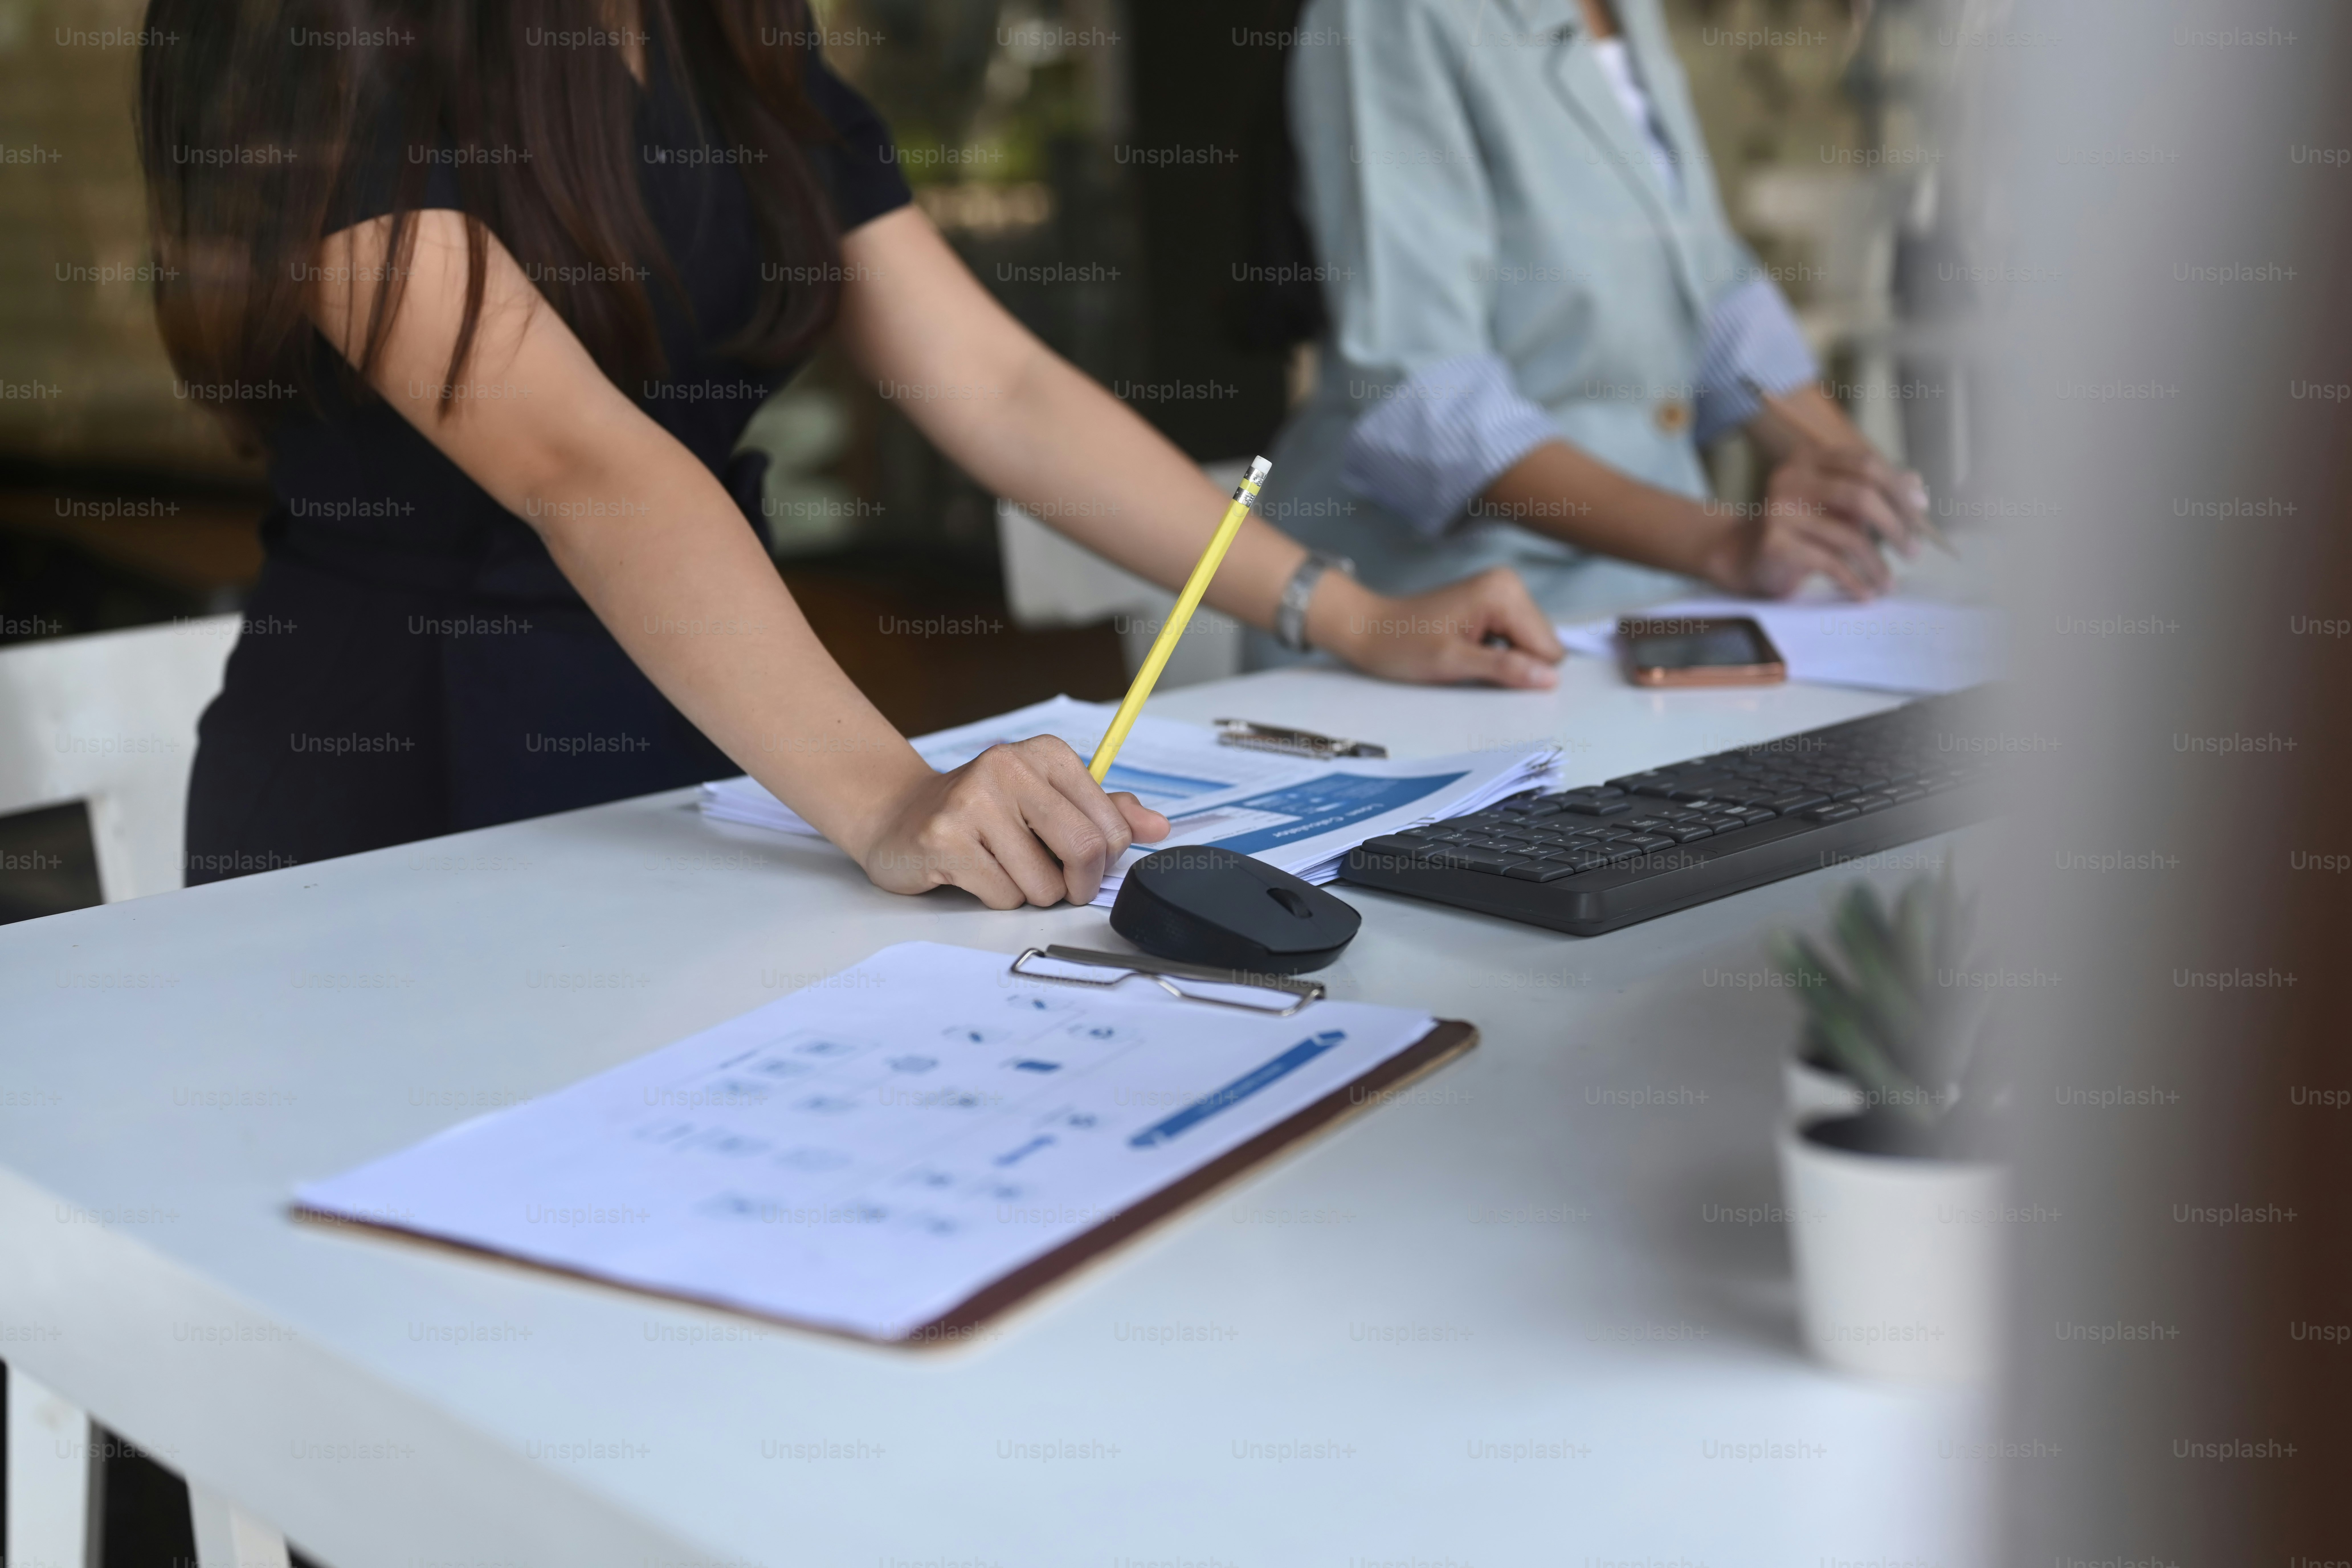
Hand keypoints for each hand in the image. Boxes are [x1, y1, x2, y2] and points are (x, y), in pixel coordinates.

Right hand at [853, 737, 1168, 908]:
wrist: (899, 816)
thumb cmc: (982, 812)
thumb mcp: (1046, 800)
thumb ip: (1104, 812)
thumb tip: (1159, 826)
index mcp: (1045, 754)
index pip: (1111, 825)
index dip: (1105, 859)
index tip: (1084, 863)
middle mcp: (1009, 767)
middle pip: (1084, 851)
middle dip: (1077, 884)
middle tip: (1058, 884)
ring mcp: (973, 802)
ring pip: (1042, 884)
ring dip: (1029, 892)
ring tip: (1002, 866)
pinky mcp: (944, 839)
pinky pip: (1002, 895)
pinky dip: (995, 897)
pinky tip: (974, 872)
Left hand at [1319, 567, 1563, 687]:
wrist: (1369, 629)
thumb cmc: (1401, 645)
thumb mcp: (1452, 663)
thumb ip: (1504, 669)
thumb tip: (1550, 679)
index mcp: (1504, 592)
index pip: (1548, 648)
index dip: (1522, 671)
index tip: (1484, 671)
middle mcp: (1509, 585)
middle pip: (1543, 644)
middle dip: (1515, 664)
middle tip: (1472, 663)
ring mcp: (1502, 592)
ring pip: (1531, 644)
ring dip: (1505, 659)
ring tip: (1467, 655)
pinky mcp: (1493, 603)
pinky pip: (1515, 639)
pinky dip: (1497, 652)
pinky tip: (1469, 650)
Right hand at [1702, 445, 1929, 598]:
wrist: (1742, 557)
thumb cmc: (1797, 529)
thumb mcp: (1834, 504)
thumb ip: (1870, 492)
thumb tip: (1917, 488)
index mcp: (1808, 459)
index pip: (1866, 464)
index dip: (1899, 488)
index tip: (1921, 513)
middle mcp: (1791, 478)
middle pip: (1861, 494)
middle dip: (1895, 525)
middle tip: (1913, 551)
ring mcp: (1780, 510)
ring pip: (1848, 535)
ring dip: (1877, 564)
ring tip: (1889, 582)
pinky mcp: (1775, 544)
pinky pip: (1829, 564)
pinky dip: (1854, 582)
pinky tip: (1865, 594)